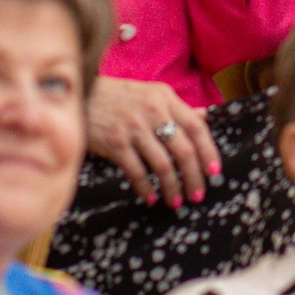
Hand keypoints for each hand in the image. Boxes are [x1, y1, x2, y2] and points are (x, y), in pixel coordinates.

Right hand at [88, 76, 220, 207]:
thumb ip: (177, 107)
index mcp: (166, 98)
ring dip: (172, 187)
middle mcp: (153, 112)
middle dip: (194, 177)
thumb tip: (204, 116)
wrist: (79, 94)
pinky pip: (137, 172)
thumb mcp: (151, 93)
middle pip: (184, 150)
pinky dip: (146, 188)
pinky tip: (151, 197)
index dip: (209, 151)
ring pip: (163, 165)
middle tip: (198, 194)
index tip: (215, 171)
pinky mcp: (116, 143)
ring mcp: (134, 128)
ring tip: (176, 201)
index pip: (197, 126)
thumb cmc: (117, 96)